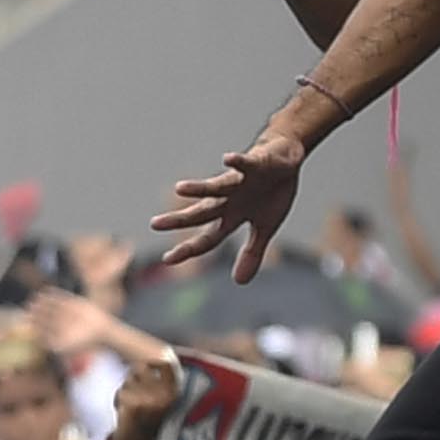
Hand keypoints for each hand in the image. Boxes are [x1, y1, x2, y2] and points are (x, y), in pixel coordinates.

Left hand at [151, 126, 308, 286]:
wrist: (285, 157)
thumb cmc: (270, 193)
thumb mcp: (265, 227)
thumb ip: (252, 253)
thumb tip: (239, 283)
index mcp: (232, 216)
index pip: (208, 237)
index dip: (190, 248)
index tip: (167, 259)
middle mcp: (230, 199)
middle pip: (203, 212)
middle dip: (181, 220)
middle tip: (154, 225)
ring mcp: (241, 181)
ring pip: (217, 186)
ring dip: (201, 188)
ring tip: (180, 189)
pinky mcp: (255, 163)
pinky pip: (245, 163)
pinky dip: (238, 162)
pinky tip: (227, 159)